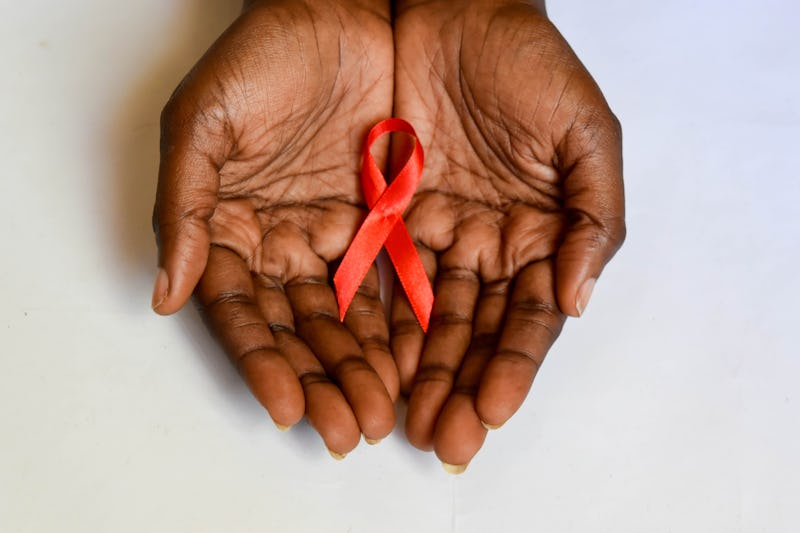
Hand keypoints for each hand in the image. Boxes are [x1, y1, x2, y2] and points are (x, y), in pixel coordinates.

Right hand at [152, 0, 395, 456]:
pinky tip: (416, 363)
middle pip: (302, 327)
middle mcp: (286, 242)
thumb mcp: (204, 123)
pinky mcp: (389, 220)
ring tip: (386, 413)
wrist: (340, 10)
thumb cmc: (263, 56)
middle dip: (324, 381)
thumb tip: (164, 293)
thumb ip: (185, 208)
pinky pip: (398, 279)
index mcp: (234, 228)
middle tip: (350, 429)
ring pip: (352, 315)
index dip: (262, 362)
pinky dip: (406, 323)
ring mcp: (339, 235)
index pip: (245, 312)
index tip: (285, 407)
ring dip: (366, 368)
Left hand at [391, 0, 625, 468]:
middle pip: (473, 331)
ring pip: (424, 317)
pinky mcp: (385, 216)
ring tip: (404, 421)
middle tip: (443, 440)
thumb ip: (595, 215)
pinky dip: (374, 321)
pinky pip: (378, 276)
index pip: (526, 317)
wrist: (452, 10)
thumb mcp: (586, 131)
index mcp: (538, 235)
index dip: (512, 366)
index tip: (492, 410)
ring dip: (417, 372)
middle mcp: (486, 245)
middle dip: (459, 387)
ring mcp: (435, 235)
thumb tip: (577, 299)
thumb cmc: (528, 63)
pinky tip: (369, 364)